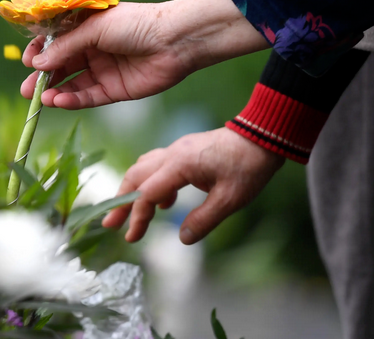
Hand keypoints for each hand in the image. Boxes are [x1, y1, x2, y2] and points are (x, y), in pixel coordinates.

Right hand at [20, 0, 268, 108]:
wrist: (174, 40)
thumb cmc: (135, 24)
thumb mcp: (94, 29)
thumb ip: (65, 47)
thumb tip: (37, 65)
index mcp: (86, 28)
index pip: (55, 41)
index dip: (40, 52)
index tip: (27, 61)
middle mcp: (92, 49)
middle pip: (61, 65)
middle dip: (42, 78)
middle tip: (26, 90)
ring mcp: (102, 70)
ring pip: (72, 83)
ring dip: (55, 91)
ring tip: (41, 99)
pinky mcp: (114, 90)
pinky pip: (88, 97)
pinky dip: (72, 100)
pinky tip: (58, 101)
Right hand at [101, 127, 284, 243]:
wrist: (262, 135)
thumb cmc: (248, 166)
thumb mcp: (230, 199)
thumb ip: (204, 219)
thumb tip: (183, 239)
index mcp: (179, 165)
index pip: (147, 194)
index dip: (137, 217)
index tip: (131, 237)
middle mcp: (171, 154)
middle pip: (134, 176)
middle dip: (121, 201)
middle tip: (111, 224)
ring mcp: (176, 149)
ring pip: (142, 168)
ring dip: (131, 190)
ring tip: (128, 212)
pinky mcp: (184, 150)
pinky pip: (156, 165)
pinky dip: (150, 183)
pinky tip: (164, 201)